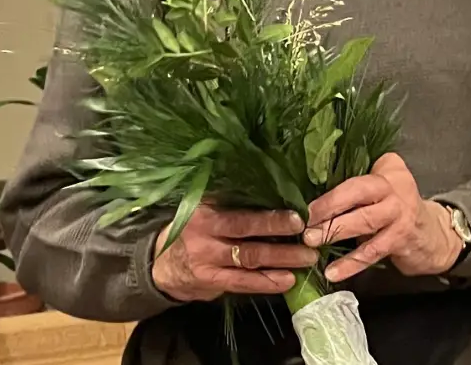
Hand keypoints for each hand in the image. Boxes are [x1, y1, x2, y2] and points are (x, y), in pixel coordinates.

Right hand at [149, 206, 318, 302]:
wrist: (162, 265)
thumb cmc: (193, 229)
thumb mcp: (203, 208)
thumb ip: (230, 200)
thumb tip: (273, 188)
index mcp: (205, 208)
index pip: (239, 208)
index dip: (268, 213)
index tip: (296, 214)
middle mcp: (205, 232)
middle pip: (246, 230)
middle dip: (278, 230)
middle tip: (306, 231)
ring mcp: (207, 258)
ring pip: (249, 258)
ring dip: (281, 259)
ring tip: (307, 258)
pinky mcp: (212, 280)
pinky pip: (243, 283)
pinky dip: (267, 282)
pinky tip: (287, 281)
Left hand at [302, 153, 464, 282]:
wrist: (434, 234)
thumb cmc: (398, 208)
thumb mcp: (385, 185)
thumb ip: (360, 182)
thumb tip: (315, 189)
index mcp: (387, 172)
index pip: (355, 177)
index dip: (330, 191)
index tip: (305, 204)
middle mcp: (395, 189)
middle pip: (357, 194)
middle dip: (327, 208)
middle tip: (303, 222)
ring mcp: (399, 214)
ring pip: (363, 221)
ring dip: (334, 232)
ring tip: (311, 241)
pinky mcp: (401, 239)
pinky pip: (371, 252)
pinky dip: (350, 264)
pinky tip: (332, 272)